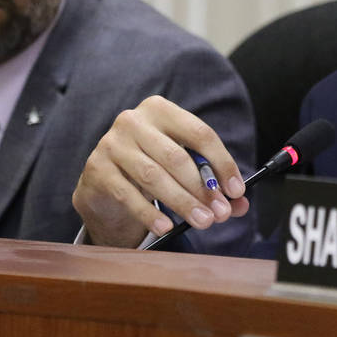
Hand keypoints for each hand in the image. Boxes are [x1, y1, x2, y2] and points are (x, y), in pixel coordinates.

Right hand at [72, 95, 249, 247]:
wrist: (104, 179)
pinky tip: (167, 227)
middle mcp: (134, 121)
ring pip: (154, 176)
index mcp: (161, 110)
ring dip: (182, 203)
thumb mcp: (181, 166)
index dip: (222, 163)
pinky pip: (128, 195)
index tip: (237, 191)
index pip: (200, 134)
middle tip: (219, 214)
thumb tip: (240, 204)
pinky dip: (150, 214)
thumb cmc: (151, 165)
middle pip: (177, 157)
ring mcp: (112, 143)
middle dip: (202, 189)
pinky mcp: (97, 169)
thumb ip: (211, 181)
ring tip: (202, 221)